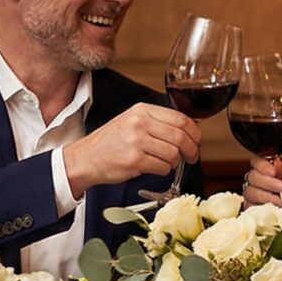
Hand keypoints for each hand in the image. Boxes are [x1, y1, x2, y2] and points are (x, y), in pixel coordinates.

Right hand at [63, 105, 198, 196]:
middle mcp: (139, 123)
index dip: (195, 132)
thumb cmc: (111, 142)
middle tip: (191, 157)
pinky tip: (154, 168)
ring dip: (175, 162)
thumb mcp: (133, 122)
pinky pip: (163, 167)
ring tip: (166, 163)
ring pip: (174, 153)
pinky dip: (164, 170)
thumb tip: (192, 125)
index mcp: (142, 110)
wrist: (85, 158)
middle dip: (191, 150)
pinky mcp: (134, 160)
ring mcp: (136, 141)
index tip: (196, 141)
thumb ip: (159, 122)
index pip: (181, 118)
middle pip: (181, 136)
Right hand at [241, 155, 281, 205]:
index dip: (262, 165)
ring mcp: (251, 195)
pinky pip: (250, 207)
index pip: (256, 162)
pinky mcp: (250, 209)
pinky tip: (272, 208)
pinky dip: (261, 208)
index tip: (273, 171)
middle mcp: (255, 181)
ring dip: (266, 196)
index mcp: (264, 170)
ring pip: (250, 192)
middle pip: (252, 176)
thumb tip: (275, 162)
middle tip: (281, 187)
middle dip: (267, 182)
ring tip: (280, 201)